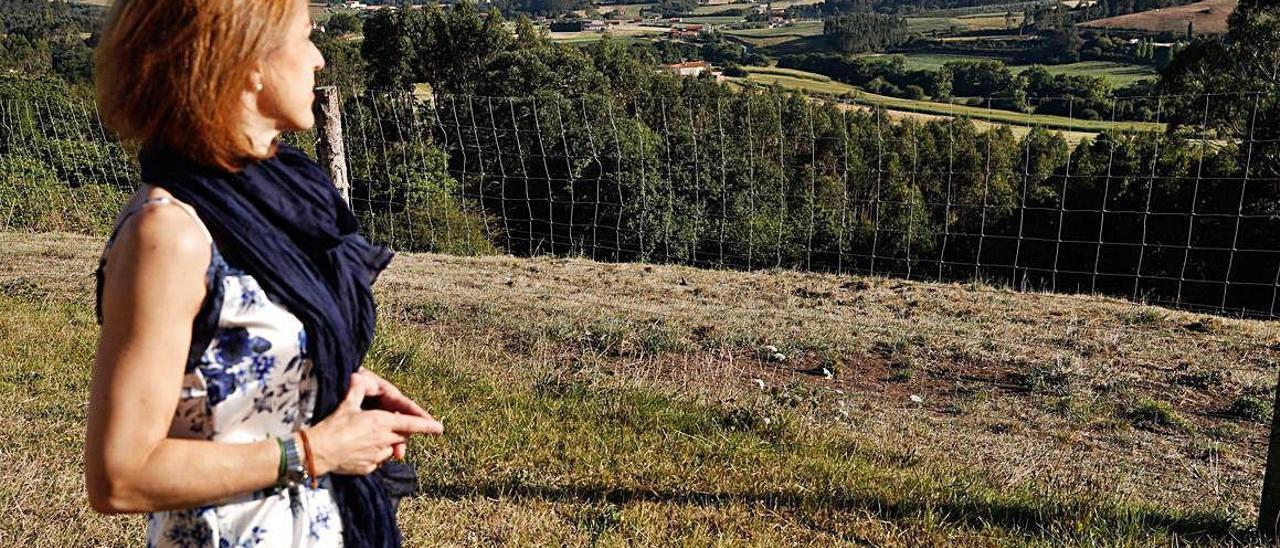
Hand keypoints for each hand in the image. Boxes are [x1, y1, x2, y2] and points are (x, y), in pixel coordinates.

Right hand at [306, 373, 443, 475]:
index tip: (440, 428)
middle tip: (389, 428)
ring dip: (389, 445)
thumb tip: (357, 377)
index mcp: (382, 422)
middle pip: (402, 437)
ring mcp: (377, 455)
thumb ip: (356, 391)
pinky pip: (379, 461)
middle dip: (400, 433)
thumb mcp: (346, 405)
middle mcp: (384, 439)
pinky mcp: (369, 468)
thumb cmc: (333, 426)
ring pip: (392, 450)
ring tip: (371, 439)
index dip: (427, 426)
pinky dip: (376, 456)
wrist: (318, 451)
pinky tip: (362, 451)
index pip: (411, 424)